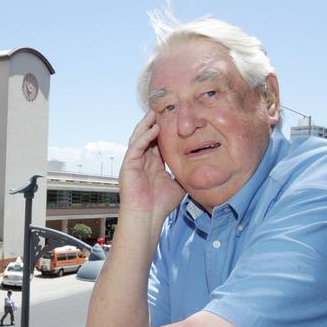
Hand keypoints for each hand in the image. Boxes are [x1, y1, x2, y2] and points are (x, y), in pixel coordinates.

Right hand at [118, 111, 184, 230]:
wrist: (147, 218)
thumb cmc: (160, 205)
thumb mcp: (178, 184)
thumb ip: (183, 173)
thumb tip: (199, 167)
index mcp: (152, 164)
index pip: (157, 141)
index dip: (164, 129)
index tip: (174, 118)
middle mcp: (142, 160)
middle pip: (147, 135)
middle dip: (153, 121)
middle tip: (163, 108)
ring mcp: (134, 162)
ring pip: (138, 137)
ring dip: (146, 124)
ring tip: (155, 112)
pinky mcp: (128, 165)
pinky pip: (136, 146)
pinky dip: (144, 136)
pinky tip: (153, 128)